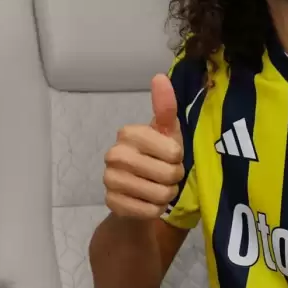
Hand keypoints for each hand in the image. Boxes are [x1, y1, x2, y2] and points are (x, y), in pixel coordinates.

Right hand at [104, 73, 185, 219]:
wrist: (136, 193)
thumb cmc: (157, 157)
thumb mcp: (167, 132)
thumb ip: (165, 106)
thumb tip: (160, 76)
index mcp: (128, 133)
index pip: (174, 152)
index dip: (177, 158)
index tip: (169, 156)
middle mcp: (114, 154)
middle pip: (168, 174)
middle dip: (173, 178)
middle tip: (165, 176)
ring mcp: (110, 180)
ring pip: (160, 194)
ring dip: (166, 195)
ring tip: (157, 188)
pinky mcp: (111, 203)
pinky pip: (149, 211)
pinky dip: (155, 209)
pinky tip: (147, 202)